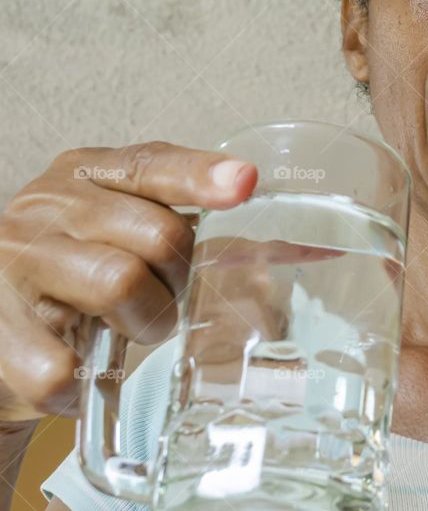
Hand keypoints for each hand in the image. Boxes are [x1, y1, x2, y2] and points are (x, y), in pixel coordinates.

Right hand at [0, 142, 256, 420]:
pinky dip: (86, 378)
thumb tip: (284, 233)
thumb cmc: (78, 276)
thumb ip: (183, 216)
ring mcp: (12, 265)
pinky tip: (83, 370)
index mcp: (84, 174)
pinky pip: (62, 362)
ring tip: (126, 327)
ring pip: (118, 282)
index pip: (150, 165)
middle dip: (177, 276)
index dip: (200, 176)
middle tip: (160, 295)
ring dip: (144, 320)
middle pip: (156, 233)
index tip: (244, 183)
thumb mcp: (122, 229)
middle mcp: (44, 208)